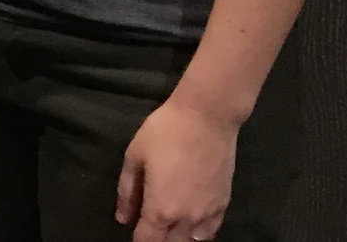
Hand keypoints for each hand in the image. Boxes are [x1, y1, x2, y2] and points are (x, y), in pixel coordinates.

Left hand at [116, 95, 240, 241]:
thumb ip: (127, 191)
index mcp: (160, 209)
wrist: (207, 117)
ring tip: (168, 224)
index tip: (134, 228)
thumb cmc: (165, 132)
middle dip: (156, 238)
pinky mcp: (224, 205)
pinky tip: (191, 224)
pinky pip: (210, 232)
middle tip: (148, 223)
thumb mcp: (135, 156)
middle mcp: (186, 219)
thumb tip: (123, 218)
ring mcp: (208, 214)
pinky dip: (198, 233)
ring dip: (177, 237)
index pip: (147, 240)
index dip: (138, 239)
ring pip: (191, 241)